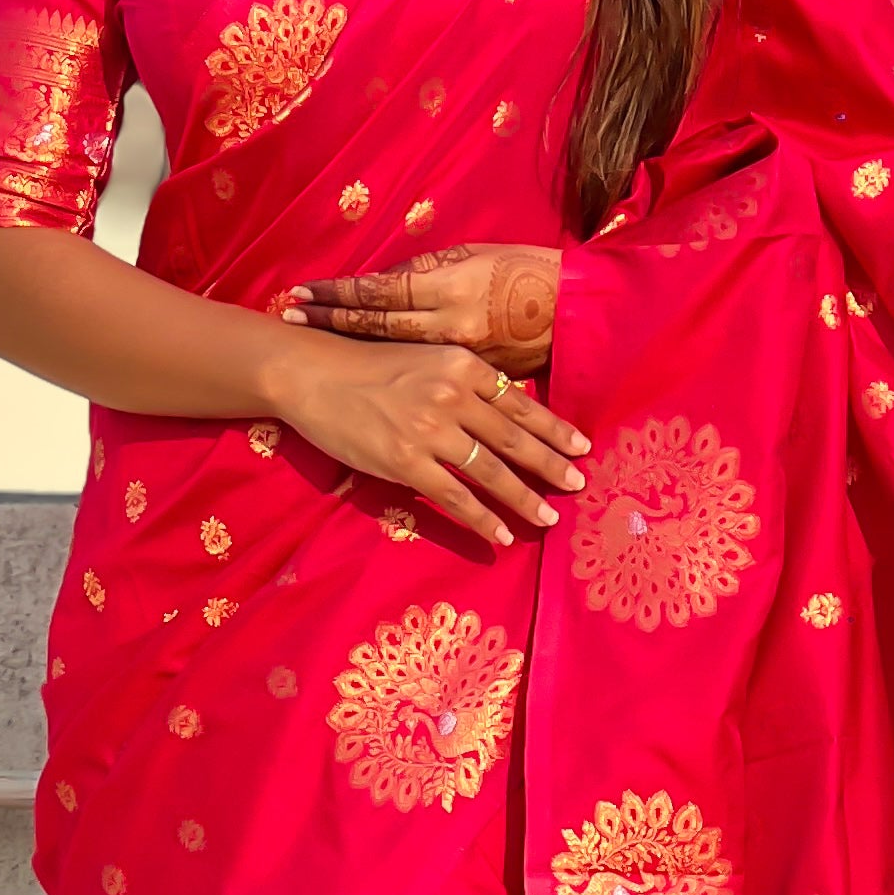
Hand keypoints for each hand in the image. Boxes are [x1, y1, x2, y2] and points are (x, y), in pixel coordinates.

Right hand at [264, 324, 587, 550]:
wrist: (312, 373)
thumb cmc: (367, 365)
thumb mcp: (426, 359)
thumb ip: (464, 381)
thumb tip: (506, 410)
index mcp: (463, 366)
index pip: (520, 403)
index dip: (554, 428)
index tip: (581, 447)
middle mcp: (453, 395)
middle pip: (514, 438)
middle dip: (551, 465)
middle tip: (578, 485)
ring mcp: (430, 429)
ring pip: (491, 472)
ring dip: (525, 498)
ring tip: (549, 517)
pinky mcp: (405, 461)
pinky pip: (456, 498)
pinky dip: (483, 519)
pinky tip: (502, 535)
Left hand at [281, 243, 561, 374]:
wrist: (579, 310)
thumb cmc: (528, 271)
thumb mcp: (476, 256)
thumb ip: (431, 272)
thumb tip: (389, 283)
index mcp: (450, 286)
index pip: (379, 291)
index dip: (337, 294)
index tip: (299, 294)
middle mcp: (447, 325)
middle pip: (376, 324)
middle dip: (329, 321)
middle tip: (287, 318)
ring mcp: (459, 359)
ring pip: (395, 354)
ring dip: (351, 346)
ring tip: (309, 347)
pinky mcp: (475, 382)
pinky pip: (426, 377)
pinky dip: (393, 373)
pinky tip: (366, 379)